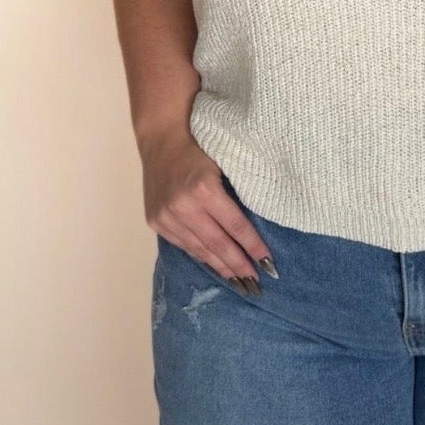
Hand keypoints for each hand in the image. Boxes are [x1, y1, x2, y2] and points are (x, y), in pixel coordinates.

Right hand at [141, 129, 274, 291]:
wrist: (161, 139)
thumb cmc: (201, 146)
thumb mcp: (225, 162)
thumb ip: (237, 192)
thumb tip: (259, 227)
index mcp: (204, 189)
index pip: (235, 226)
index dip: (253, 247)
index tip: (269, 264)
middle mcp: (183, 206)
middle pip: (217, 244)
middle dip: (239, 266)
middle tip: (256, 285)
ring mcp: (166, 216)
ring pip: (199, 249)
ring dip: (221, 267)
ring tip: (239, 282)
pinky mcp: (155, 221)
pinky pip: (183, 245)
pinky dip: (201, 256)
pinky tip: (215, 265)